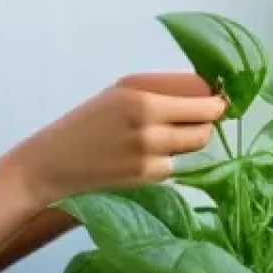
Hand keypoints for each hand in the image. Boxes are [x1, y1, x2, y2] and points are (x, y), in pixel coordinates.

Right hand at [11, 72, 225, 205]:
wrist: (53, 163)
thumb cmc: (86, 121)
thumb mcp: (119, 93)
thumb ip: (159, 92)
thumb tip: (203, 92)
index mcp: (144, 101)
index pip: (203, 103)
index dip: (216, 103)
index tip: (219, 101)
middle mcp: (151, 129)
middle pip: (204, 128)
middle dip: (207, 123)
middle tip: (199, 119)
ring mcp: (150, 158)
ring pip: (193, 149)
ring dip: (190, 141)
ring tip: (171, 134)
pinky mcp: (146, 180)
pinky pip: (175, 166)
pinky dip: (170, 160)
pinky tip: (149, 154)